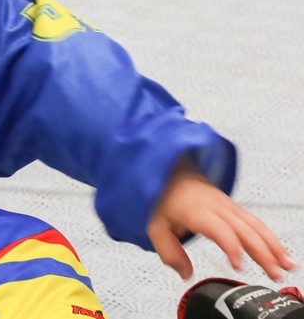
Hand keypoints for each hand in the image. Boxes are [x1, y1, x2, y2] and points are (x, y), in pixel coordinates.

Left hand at [147, 158, 295, 280]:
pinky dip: (271, 238)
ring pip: (255, 224)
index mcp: (197, 210)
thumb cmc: (162, 195)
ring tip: (287, 266)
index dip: (231, 247)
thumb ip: (168, 250)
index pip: (219, 228)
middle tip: (274, 274)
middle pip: (244, 229)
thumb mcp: (155, 224)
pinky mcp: (233, 207)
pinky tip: (281, 253)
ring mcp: (227, 205)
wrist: (169, 168)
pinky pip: (255, 222)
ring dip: (273, 246)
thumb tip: (185, 272)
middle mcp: (216, 206)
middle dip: (262, 252)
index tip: (239, 266)